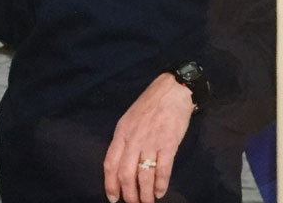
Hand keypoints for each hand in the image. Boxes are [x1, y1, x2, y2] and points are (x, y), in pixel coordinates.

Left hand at [103, 73, 193, 202]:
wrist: (172, 90)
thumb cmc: (150, 105)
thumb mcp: (129, 120)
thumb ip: (125, 140)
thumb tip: (121, 164)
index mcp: (121, 133)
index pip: (110, 163)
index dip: (110, 184)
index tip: (113, 198)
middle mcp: (134, 139)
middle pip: (126, 174)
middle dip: (129, 194)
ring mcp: (151, 141)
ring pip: (144, 175)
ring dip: (145, 194)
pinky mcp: (168, 143)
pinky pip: (163, 169)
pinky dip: (160, 184)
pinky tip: (159, 192)